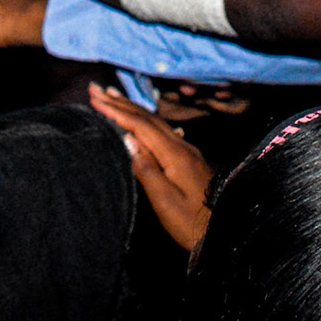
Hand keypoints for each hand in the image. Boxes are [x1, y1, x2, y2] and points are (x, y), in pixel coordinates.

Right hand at [88, 83, 214, 252]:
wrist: (225, 232)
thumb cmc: (192, 223)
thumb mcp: (165, 201)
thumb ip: (146, 169)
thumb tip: (127, 140)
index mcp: (175, 154)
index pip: (141, 126)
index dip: (117, 111)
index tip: (95, 99)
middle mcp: (182, 146)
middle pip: (148, 118)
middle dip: (121, 102)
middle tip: (97, 89)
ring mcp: (187, 152)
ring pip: (156, 122)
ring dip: (133, 108)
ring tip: (114, 97)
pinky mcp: (189, 160)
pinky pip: (163, 131)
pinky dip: (146, 121)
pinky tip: (144, 120)